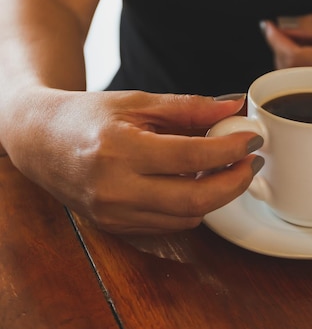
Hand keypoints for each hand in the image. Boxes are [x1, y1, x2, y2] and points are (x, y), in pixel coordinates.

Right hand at [1, 88, 263, 233]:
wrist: (41, 142)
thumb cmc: (88, 117)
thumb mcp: (139, 102)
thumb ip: (189, 107)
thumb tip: (234, 106)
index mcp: (118, 149)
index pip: (191, 155)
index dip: (230, 148)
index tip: (252, 137)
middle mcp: (115, 188)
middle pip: (195, 199)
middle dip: (234, 182)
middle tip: (251, 161)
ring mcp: (114, 214)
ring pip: (187, 216)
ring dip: (217, 194)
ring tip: (225, 167)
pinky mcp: (116, 227)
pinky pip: (170, 225)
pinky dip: (193, 206)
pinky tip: (197, 182)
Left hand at [261, 6, 311, 95]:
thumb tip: (286, 26)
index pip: (297, 59)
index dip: (277, 42)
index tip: (268, 26)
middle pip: (296, 77)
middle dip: (282, 55)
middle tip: (281, 32)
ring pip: (307, 87)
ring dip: (294, 67)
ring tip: (295, 42)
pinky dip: (310, 75)